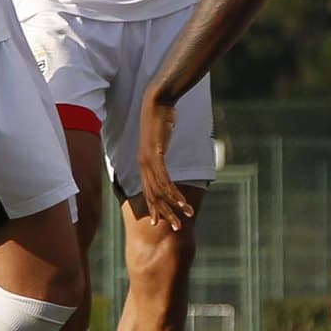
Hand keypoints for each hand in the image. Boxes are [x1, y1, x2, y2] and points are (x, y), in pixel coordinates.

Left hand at [136, 89, 196, 232]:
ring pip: (161, 192)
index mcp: (143, 164)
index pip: (148, 192)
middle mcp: (143, 166)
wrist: (156, 102)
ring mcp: (148, 161)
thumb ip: (161, 149)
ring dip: (175, 206)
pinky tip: (183, 202)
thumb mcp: (161, 138)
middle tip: (176, 228)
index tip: (161, 221)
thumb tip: (164, 152)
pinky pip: (165, 180)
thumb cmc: (160, 118)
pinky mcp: (156, 156)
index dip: (155, 208)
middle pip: (154, 197)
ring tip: (187, 216)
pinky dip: (175, 193)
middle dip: (166, 213)